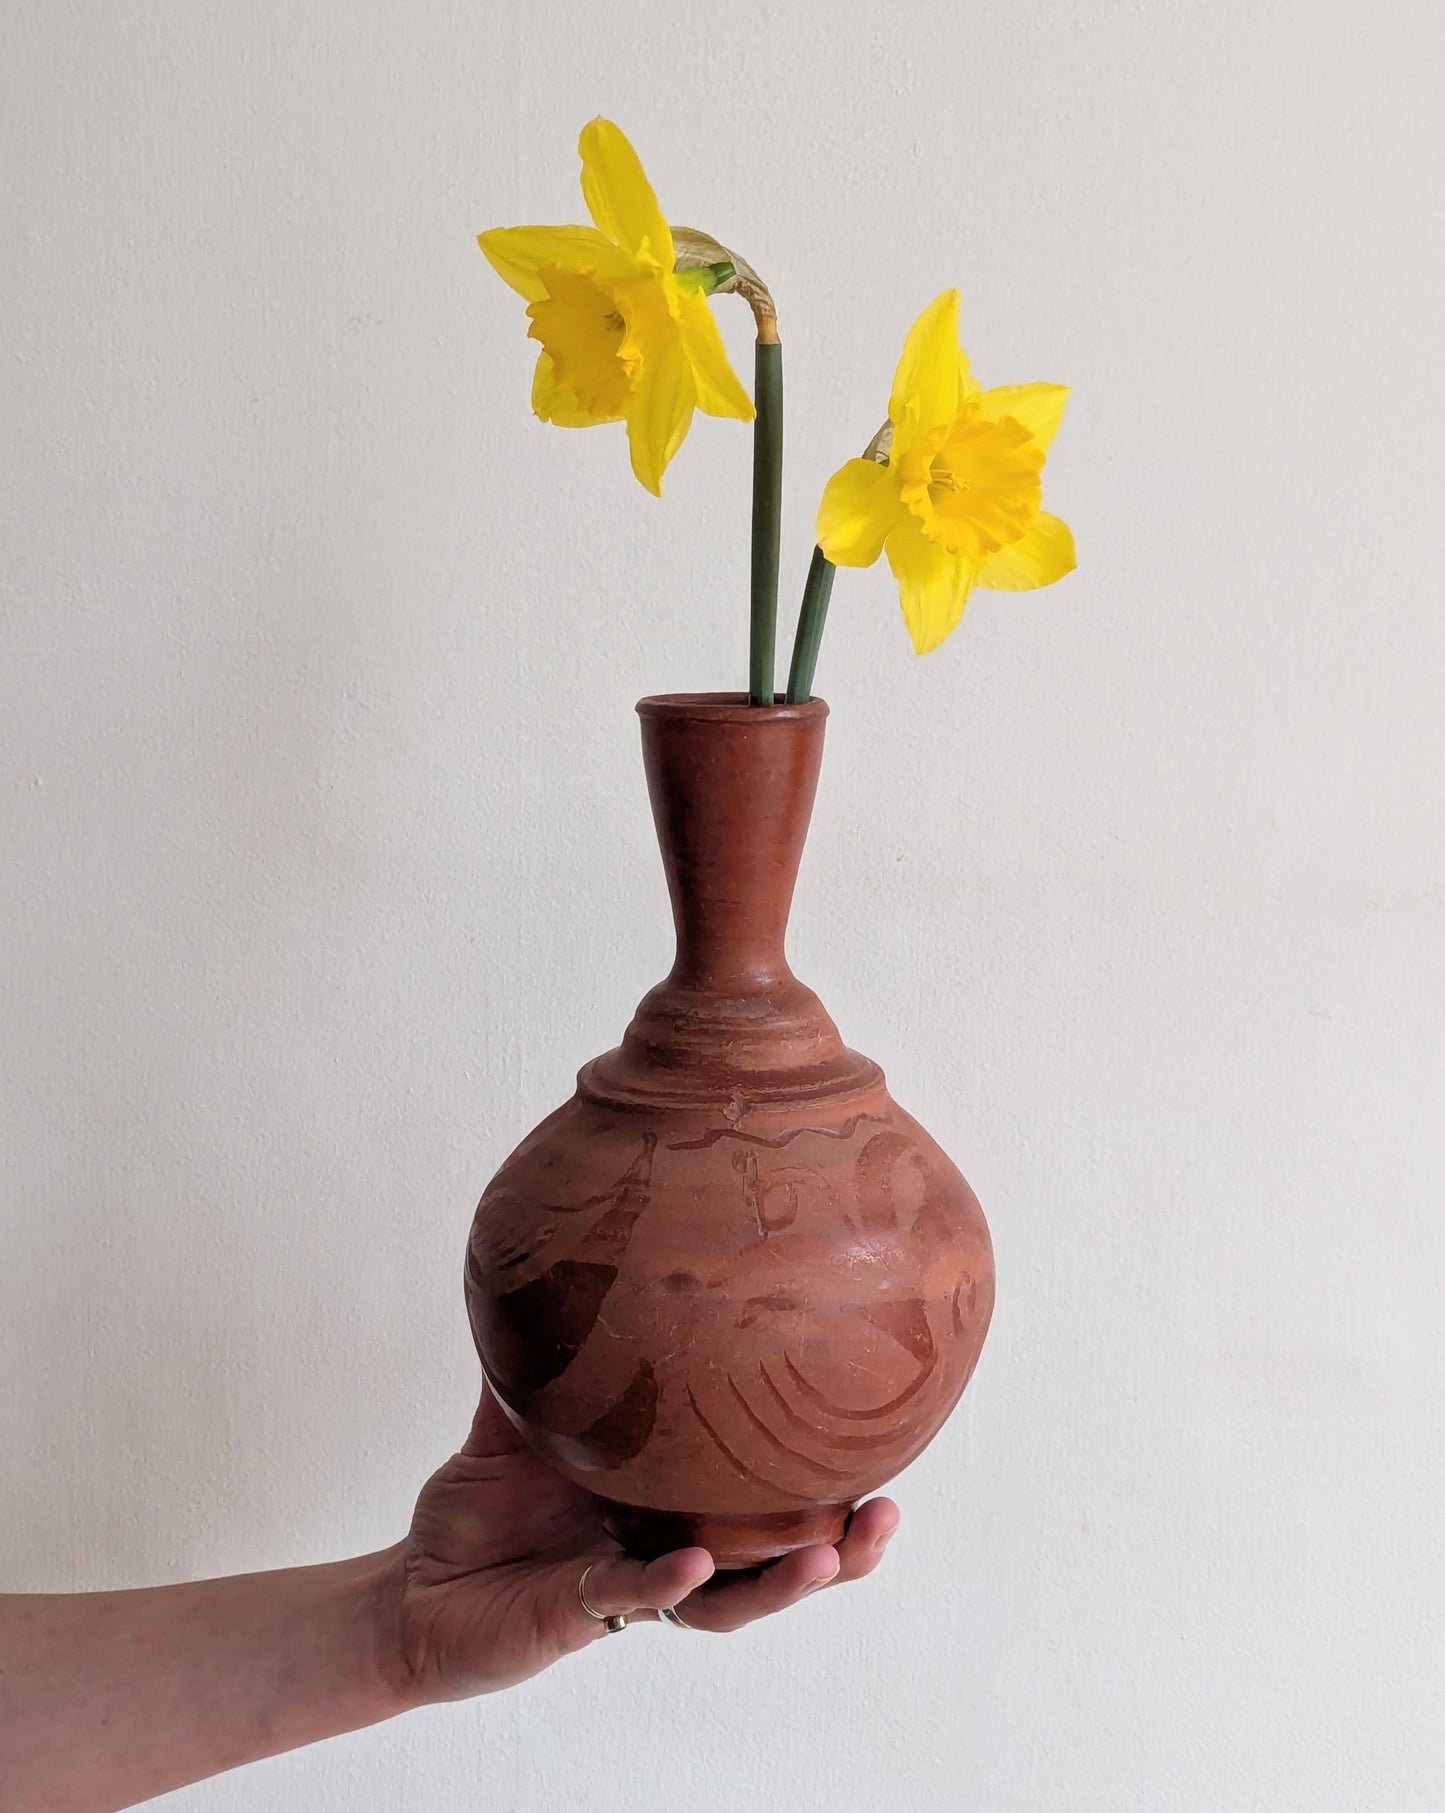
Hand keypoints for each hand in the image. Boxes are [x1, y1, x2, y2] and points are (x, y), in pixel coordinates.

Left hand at [385, 1389, 899, 1702]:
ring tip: (829, 1554)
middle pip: (778, 1558)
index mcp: (672, 1500)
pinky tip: (695, 1563)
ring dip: (784, 1582)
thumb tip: (549, 1252)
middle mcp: (670, 1548)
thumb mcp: (517, 1414)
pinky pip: (636, 1601)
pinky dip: (667, 1583)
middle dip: (843, 1548)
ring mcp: (636, 1587)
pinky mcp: (586, 1618)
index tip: (881, 1437)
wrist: (416, 1585)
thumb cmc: (480, 1504)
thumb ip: (543, 1352)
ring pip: (730, 1598)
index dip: (825, 1479)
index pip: (766, 1496)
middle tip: (887, 1512)